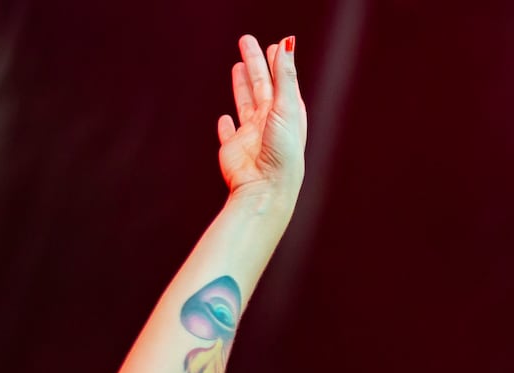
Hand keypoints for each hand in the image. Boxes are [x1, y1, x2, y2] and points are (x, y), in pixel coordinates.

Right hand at [217, 34, 306, 199]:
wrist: (265, 190)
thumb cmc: (282, 153)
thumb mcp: (285, 108)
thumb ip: (284, 76)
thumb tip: (286, 43)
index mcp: (288, 115)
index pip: (282, 83)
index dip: (278, 65)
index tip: (274, 47)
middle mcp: (271, 124)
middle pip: (261, 87)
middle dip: (255, 65)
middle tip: (246, 41)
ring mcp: (252, 137)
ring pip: (245, 105)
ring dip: (241, 87)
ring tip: (237, 67)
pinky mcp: (235, 149)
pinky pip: (229, 134)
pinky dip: (226, 126)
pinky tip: (225, 118)